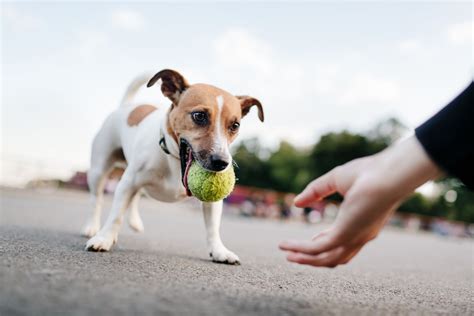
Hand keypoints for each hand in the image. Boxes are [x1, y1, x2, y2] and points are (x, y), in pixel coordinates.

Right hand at [279, 136, 439, 267]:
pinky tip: (285, 246)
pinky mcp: (344, 235)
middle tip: (296, 256)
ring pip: (325, 258)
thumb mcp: (336, 179)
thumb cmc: (369, 172)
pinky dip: (299, 249)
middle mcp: (361, 235)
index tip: (312, 239)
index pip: (344, 241)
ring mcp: (354, 238)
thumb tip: (296, 203)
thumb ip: (316, 191)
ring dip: (305, 260)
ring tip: (288, 257)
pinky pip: (317, 249)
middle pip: (336, 257)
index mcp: (364, 223)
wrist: (389, 173)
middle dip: (314, 259)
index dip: (326, 242)